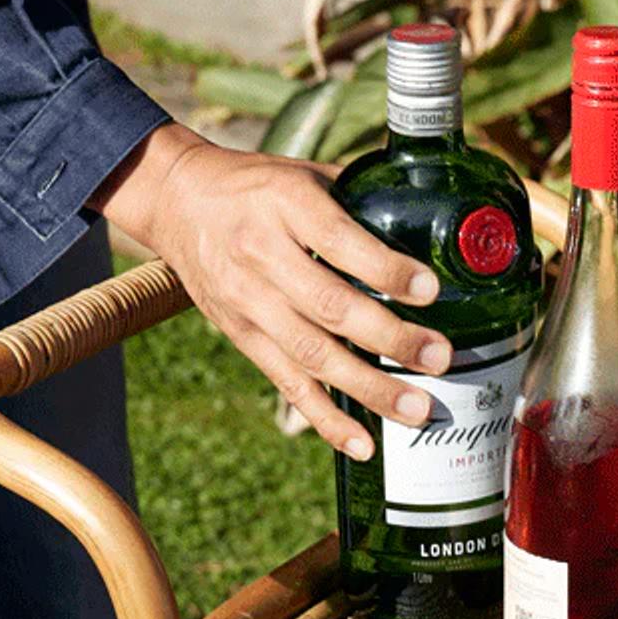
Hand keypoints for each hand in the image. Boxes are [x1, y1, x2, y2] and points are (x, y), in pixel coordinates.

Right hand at [89, 125, 450, 457]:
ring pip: (312, 355)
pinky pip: (287, 384)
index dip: (384, 270)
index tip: (430, 290)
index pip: (338, 241)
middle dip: (390, 338)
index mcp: (285, 205)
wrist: (178, 201)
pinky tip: (363, 444)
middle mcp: (261, 256)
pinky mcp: (242, 338)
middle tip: (439, 357)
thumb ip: (361, 196)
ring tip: (417, 409)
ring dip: (369, 387)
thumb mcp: (303, 174)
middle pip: (329, 307)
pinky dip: (326, 419)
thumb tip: (436, 216)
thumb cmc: (258, 187)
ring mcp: (249, 303)